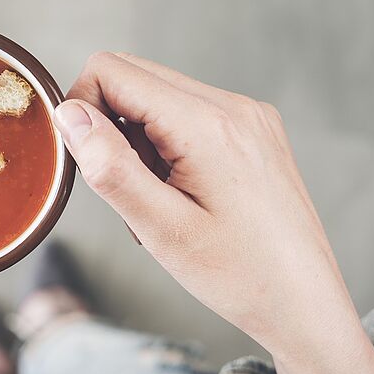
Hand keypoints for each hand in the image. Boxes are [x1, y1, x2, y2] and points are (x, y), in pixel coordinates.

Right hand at [56, 52, 373, 373]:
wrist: (304, 302)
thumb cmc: (238, 275)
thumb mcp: (161, 229)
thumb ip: (110, 167)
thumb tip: (69, 115)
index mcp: (207, 124)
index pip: (111, 71)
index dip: (80, 109)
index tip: (86, 163)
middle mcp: (232, 106)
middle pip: (134, 76)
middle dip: (109, 126)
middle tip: (126, 189)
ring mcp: (248, 116)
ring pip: (159, 97)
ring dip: (138, 142)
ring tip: (160, 201)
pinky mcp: (254, 131)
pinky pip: (188, 116)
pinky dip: (167, 147)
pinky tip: (182, 195)